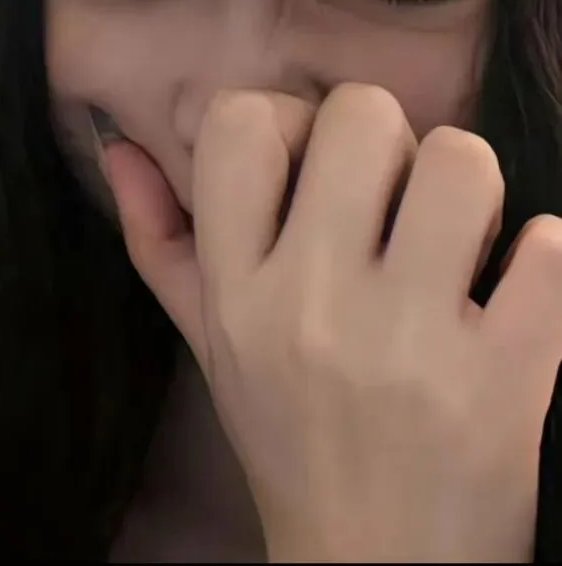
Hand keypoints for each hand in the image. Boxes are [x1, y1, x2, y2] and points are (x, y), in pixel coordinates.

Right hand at [104, 83, 561, 562]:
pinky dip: (541, 254)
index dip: (284, 115)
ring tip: (454, 233)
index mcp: (237, 289)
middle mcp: (314, 303)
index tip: (306, 157)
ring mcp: (414, 341)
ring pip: (462, 162)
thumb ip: (156, 235)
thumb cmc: (283, 433)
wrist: (372, 563)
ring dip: (465, 184)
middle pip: (362, 116)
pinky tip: (512, 287)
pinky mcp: (509, 379)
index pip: (242, 125)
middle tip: (388, 196)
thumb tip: (118, 144)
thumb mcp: (207, 336)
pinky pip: (550, 250)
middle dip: (384, 139)